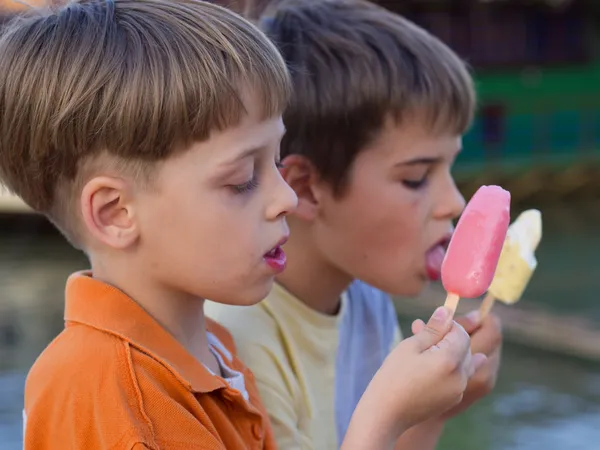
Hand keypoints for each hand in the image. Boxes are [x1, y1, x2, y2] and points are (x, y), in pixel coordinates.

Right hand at [342, 307, 485, 448]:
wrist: (387, 413)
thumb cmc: (393, 376)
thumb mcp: (410, 346)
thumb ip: (433, 329)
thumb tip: (447, 311)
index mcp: (450, 360)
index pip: (462, 333)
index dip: (448, 325)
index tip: (430, 325)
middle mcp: (461, 376)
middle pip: (466, 347)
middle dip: (450, 339)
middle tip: (425, 337)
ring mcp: (459, 390)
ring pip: (464, 362)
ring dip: (451, 353)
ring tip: (426, 353)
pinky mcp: (454, 399)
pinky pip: (459, 377)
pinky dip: (449, 368)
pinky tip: (428, 369)